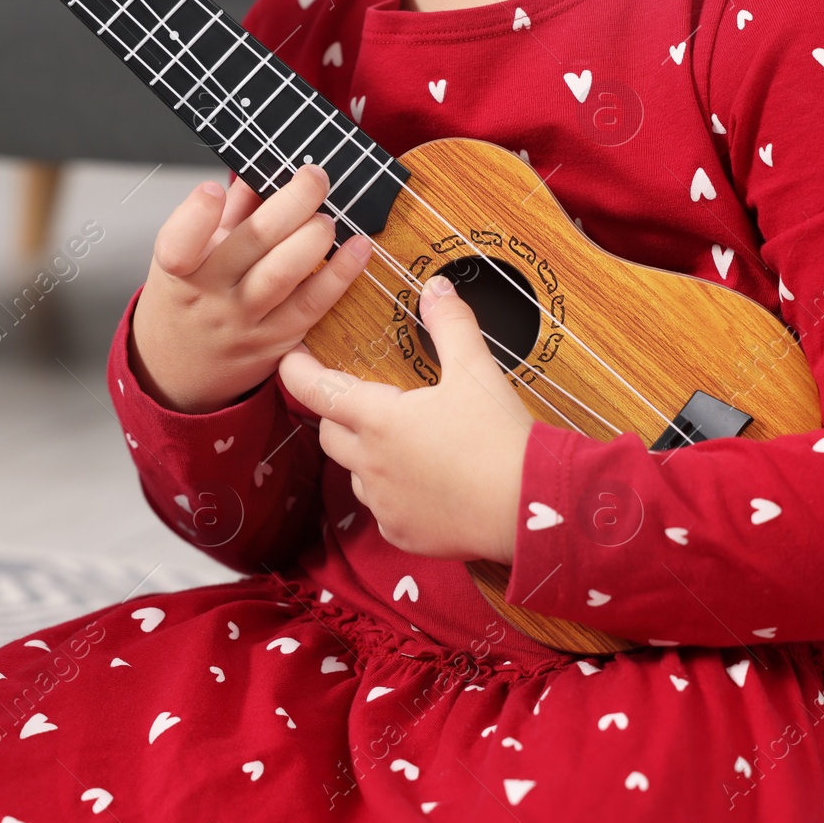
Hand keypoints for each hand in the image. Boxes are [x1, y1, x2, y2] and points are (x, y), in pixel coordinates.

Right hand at [131, 164, 373, 413]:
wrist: (181, 373)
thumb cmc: (188, 302)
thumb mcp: (190, 257)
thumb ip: (225, 215)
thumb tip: (261, 171)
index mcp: (178, 271)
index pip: (177, 244)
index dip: (196, 215)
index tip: (212, 189)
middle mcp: (210, 297)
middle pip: (251, 244)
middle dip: (291, 202)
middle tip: (315, 176)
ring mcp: (245, 322)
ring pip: (283, 274)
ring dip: (315, 237)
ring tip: (329, 215)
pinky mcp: (278, 342)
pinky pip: (314, 305)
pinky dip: (341, 274)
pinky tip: (358, 248)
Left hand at [277, 273, 536, 563]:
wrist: (531, 509)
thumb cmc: (501, 440)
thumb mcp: (477, 372)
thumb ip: (450, 325)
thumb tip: (435, 288)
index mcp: (379, 420)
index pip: (316, 391)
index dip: (297, 372)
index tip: (292, 358)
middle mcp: (370, 465)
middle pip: (330, 433)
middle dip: (339, 414)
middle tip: (366, 399)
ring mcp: (384, 504)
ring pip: (356, 473)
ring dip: (368, 455)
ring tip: (408, 442)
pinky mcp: (402, 534)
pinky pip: (383, 509)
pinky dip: (395, 492)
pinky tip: (427, 482)